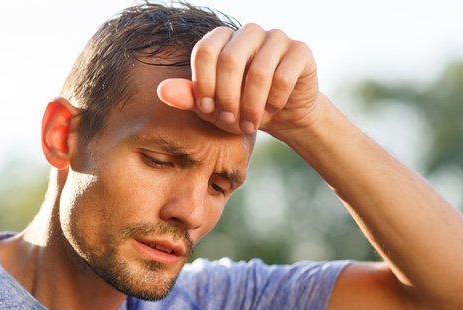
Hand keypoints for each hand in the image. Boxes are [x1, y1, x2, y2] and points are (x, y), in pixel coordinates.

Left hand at [157, 24, 319, 135]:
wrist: (280, 115)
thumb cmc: (240, 107)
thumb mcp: (211, 107)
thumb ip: (189, 97)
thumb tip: (162, 91)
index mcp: (223, 39)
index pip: (204, 51)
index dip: (204, 85)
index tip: (209, 111)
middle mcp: (249, 32)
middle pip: (230, 59)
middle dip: (228, 98)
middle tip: (230, 122)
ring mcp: (276, 38)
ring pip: (260, 70)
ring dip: (252, 105)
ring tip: (250, 124)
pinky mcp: (300, 51)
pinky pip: (284, 76)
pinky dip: (275, 101)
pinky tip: (272, 110)